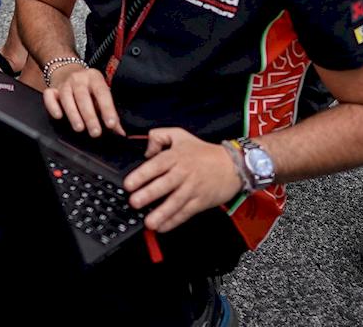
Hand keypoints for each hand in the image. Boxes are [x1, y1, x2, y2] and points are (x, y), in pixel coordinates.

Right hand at [43, 64, 122, 136]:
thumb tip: (121, 133)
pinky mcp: (52, 89)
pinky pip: (49, 96)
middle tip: (95, 132)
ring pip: (67, 97)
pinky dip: (52, 106)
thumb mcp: (101, 95)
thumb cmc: (88, 88)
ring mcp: (64, 83)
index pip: (102, 93)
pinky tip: (58, 116)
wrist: (67, 70)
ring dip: (73, 113)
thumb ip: (109, 113)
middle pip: (83, 96)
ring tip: (79, 128)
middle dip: (90, 116)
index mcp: (95, 78)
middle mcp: (79, 78)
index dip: (107, 109)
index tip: (111, 124)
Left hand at [123, 126, 243, 232]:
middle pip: (164, 184)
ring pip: (175, 202)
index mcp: (176, 156)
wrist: (233, 165)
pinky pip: (185, 213)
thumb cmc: (204, 152)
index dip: (141, 175)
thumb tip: (145, 150)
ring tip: (149, 222)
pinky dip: (174, 221)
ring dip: (161, 213)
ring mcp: (192, 189)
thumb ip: (159, 136)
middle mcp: (183, 173)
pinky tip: (163, 227)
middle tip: (134, 202)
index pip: (156, 165)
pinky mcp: (200, 202)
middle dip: (148, 195)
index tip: (129, 184)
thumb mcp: (179, 135)